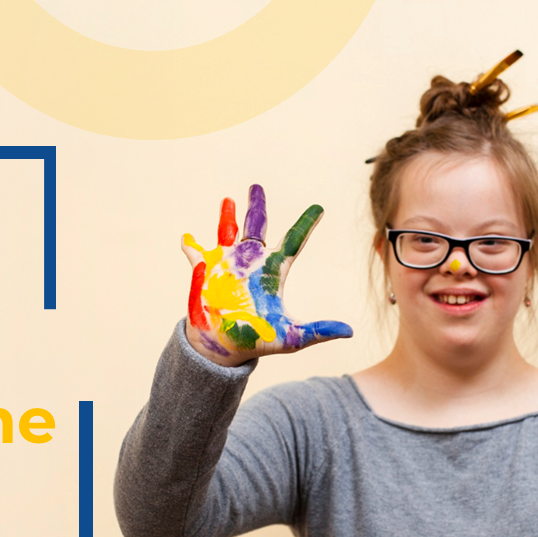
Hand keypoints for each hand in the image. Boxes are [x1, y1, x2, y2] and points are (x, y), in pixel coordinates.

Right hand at [183, 184, 351, 366]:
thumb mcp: (291, 337)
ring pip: (227, 233)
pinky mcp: (206, 275)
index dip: (305, 224)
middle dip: (256, 206)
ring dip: (226, 216)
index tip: (319, 208)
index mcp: (273, 271)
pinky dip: (192, 247)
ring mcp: (227, 266)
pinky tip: (187, 238)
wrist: (225, 350)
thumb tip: (350, 331)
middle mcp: (251, 263)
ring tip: (228, 200)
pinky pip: (197, 256)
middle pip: (256, 227)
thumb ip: (319, 331)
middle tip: (256, 187)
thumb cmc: (257, 341)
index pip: (293, 241)